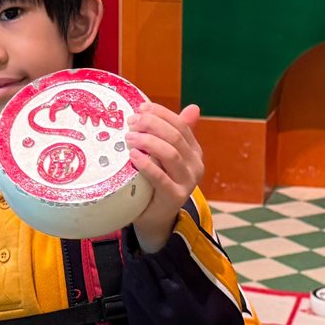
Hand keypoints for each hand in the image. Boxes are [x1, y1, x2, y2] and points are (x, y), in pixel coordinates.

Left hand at [128, 103, 204, 253]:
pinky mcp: (175, 197)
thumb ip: (173, 134)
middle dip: (152, 125)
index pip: (181, 125)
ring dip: (149, 142)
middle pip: (176, 137)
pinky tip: (133, 156)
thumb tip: (194, 107)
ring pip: (171, 154)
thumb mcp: (164, 156)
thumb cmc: (156, 182)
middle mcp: (195, 165)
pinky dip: (147, 165)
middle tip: (131, 122)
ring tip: (129, 137)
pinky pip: (161, 178)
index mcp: (194, 151)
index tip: (141, 107)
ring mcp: (187, 182)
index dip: (161, 114)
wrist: (156, 217)